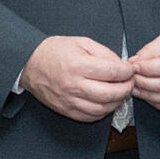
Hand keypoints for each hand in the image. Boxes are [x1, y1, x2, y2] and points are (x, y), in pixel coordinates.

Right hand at [21, 34, 135, 122]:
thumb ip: (104, 53)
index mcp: (78, 65)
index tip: (130, 70)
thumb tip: (121, 65)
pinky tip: (106, 102)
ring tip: (120, 93)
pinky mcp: (66, 110)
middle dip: (126, 88)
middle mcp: (74, 85)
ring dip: (117, 101)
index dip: (127, 72)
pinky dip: (103, 111)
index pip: (112, 72)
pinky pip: (90, 116)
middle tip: (130, 82)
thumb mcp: (81, 42)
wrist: (29, 64)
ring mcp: (69, 100)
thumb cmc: (54, 51)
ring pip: (103, 108)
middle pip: (110, 93)